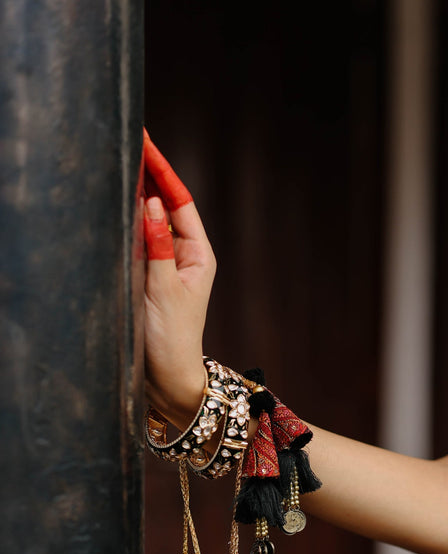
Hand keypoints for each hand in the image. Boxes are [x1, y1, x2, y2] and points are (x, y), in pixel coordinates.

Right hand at [142, 130, 215, 427]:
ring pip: (148, 219)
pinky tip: (111, 201)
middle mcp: (183, 254)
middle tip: (127, 138)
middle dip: (147, 172)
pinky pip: (136, 239)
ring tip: (116, 159)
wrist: (167, 380)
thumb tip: (150, 203)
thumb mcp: (162, 290)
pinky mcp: (147, 276)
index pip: (179, 200)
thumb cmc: (172, 340)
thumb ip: (156, 246)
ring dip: (134, 191)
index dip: (161, 169)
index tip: (145, 141)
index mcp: (197, 253)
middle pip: (164, 203)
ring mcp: (165, 264)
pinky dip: (124, 219)